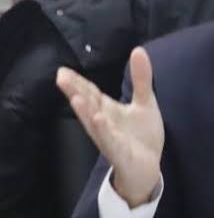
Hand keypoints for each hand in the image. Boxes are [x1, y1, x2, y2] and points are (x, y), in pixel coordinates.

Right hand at [56, 47, 164, 207]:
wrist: (148, 168)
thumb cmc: (141, 135)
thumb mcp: (145, 102)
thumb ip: (141, 78)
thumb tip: (138, 49)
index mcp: (107, 110)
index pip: (91, 93)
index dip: (78, 82)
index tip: (63, 70)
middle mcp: (104, 124)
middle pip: (88, 106)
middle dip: (75, 92)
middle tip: (61, 77)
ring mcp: (111, 139)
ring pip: (95, 125)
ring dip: (86, 112)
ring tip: (76, 98)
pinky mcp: (121, 154)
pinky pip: (112, 142)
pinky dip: (106, 132)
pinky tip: (100, 120)